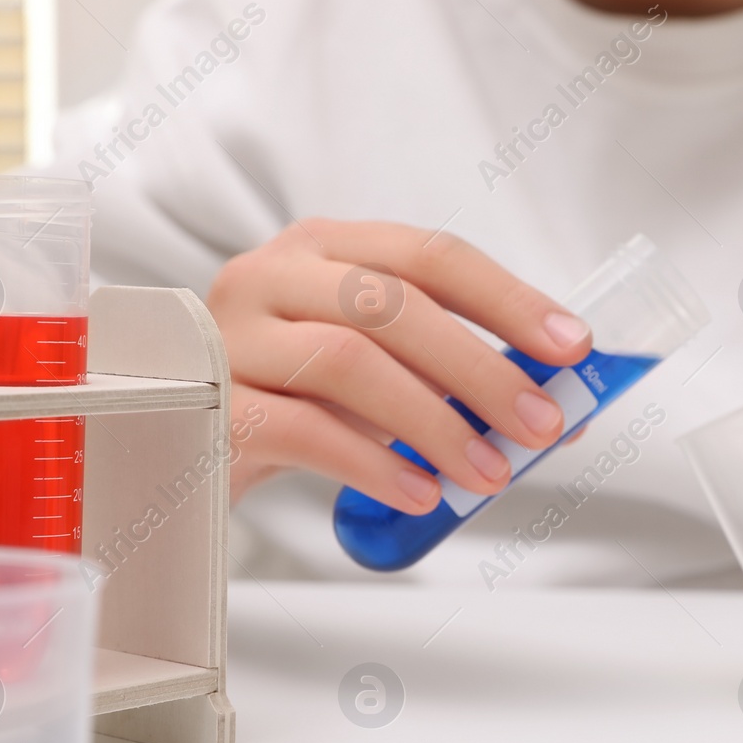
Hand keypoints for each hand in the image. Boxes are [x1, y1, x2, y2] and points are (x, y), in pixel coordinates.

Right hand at [206, 220, 591, 505]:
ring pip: (348, 361)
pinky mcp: (203, 405)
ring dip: (435, 422)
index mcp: (325, 248)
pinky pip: (299, 430)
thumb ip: (451, 379)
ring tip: (489, 474)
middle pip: (393, 305)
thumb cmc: (289, 398)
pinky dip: (372, 463)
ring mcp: (230, 336)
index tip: (573, 347)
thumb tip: (562, 410)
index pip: (430, 255)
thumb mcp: (373, 374)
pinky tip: (418, 493)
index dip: (508, 299)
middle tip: (542, 426)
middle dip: (482, 369)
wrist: (168, 438)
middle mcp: (273, 275)